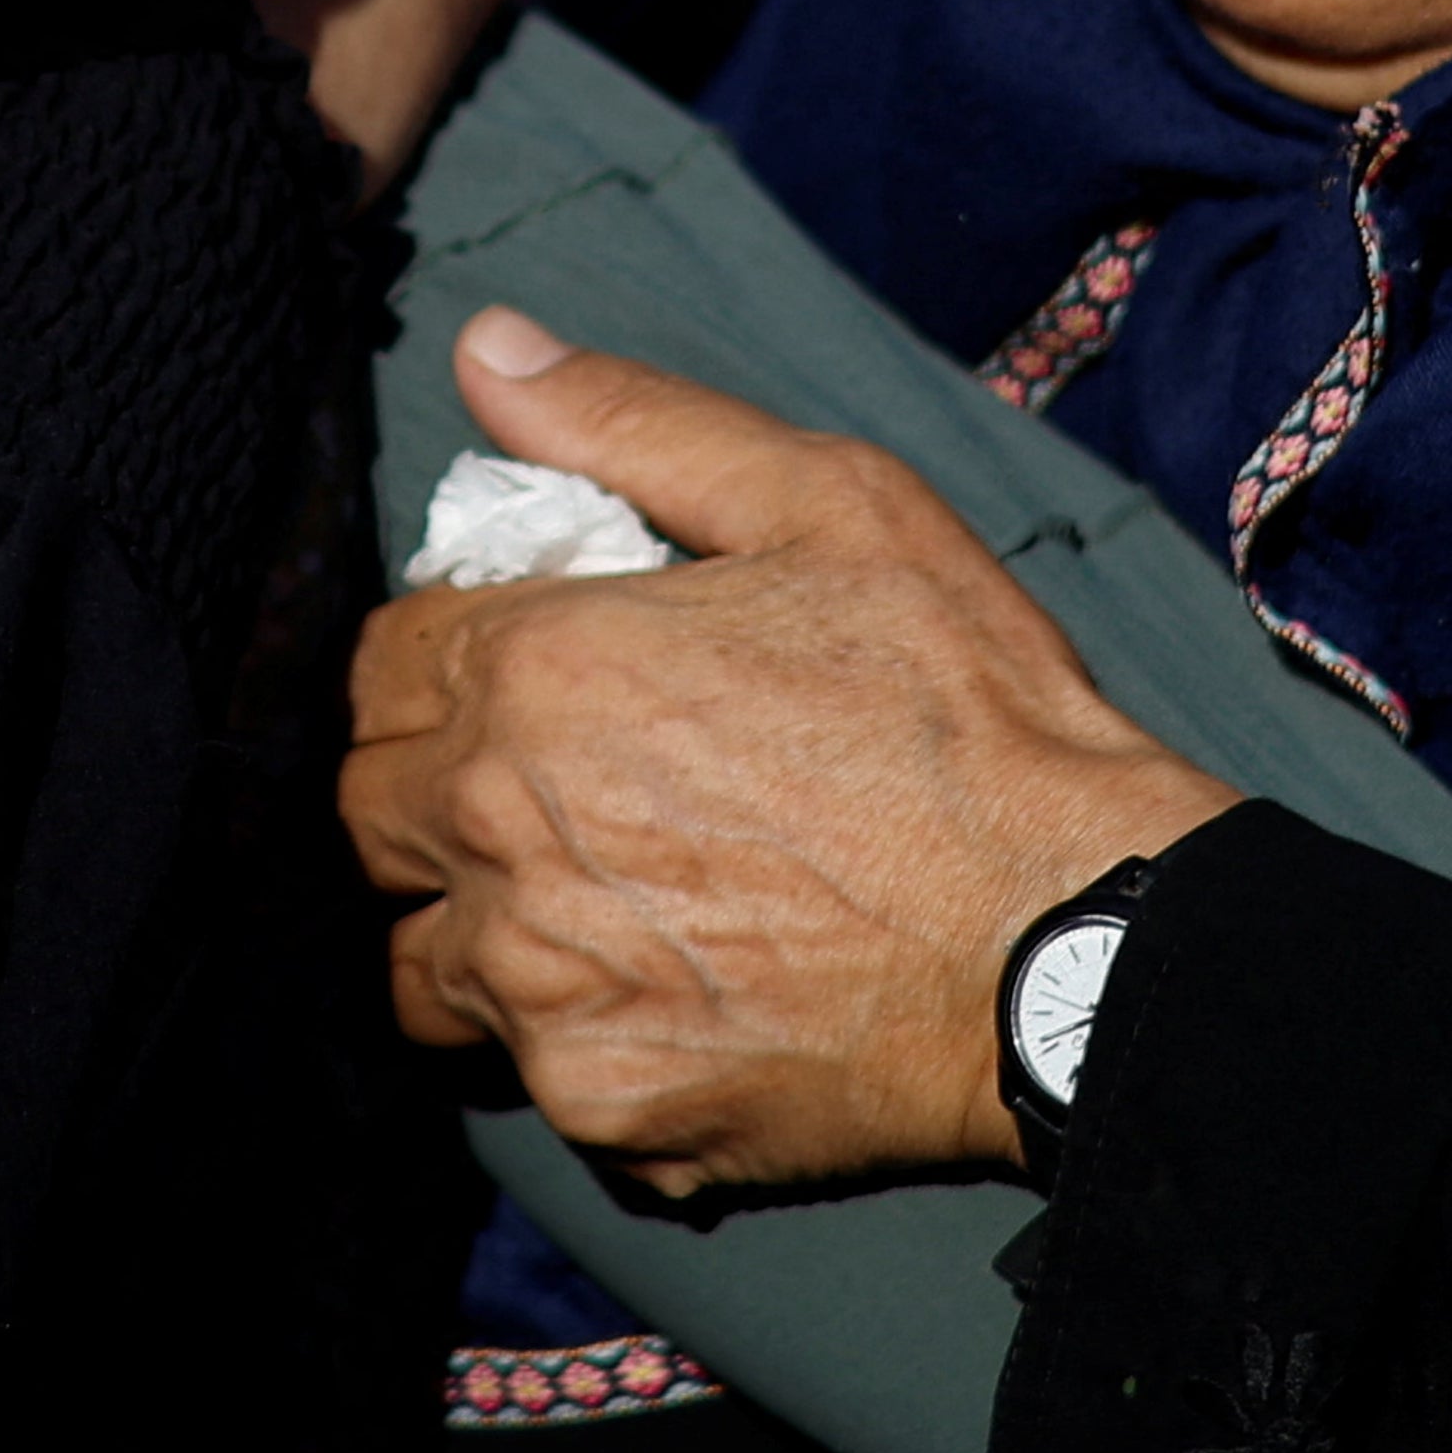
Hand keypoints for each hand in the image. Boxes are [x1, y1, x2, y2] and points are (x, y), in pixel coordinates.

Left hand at [341, 309, 1240, 1194]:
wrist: (1077, 939)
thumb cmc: (967, 708)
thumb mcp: (826, 504)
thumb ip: (632, 424)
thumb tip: (484, 346)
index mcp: (536, 673)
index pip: (380, 666)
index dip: (446, 660)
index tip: (526, 676)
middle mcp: (504, 834)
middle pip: (375, 813)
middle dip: (439, 788)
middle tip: (560, 789)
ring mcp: (543, 986)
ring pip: (423, 957)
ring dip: (480, 924)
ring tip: (604, 901)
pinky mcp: (601, 1106)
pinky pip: (522, 1070)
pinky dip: (576, 1037)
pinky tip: (681, 994)